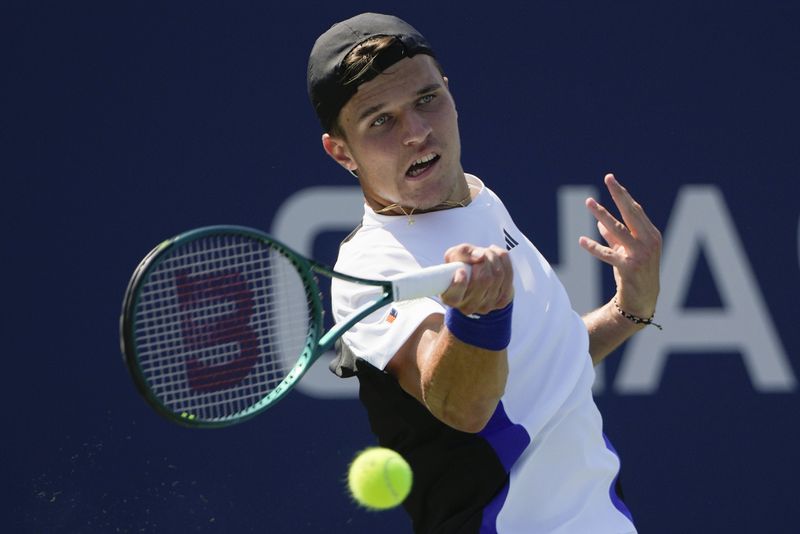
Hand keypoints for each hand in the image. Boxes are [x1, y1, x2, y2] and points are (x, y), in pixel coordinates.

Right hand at [440, 244, 513, 315]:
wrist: (479, 274)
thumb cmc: (462, 265)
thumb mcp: (455, 255)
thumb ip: (462, 253)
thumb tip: (480, 256)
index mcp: (450, 298)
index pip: (454, 296)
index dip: (459, 283)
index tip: (461, 271)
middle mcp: (467, 306)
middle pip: (483, 280)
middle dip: (485, 259)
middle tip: (481, 252)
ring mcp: (486, 306)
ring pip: (498, 276)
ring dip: (494, 258)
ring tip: (488, 252)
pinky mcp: (501, 302)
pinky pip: (508, 276)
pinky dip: (504, 261)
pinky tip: (498, 257)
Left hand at [580, 174, 661, 317]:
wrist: (642, 300)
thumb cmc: (635, 273)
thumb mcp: (627, 251)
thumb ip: (615, 237)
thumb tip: (600, 222)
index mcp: (651, 235)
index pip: (635, 210)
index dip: (623, 195)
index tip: (611, 180)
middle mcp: (649, 242)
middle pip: (631, 213)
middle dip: (619, 195)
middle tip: (608, 179)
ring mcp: (640, 255)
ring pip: (619, 230)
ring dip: (602, 215)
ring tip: (589, 202)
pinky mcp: (628, 268)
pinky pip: (608, 255)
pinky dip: (594, 247)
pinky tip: (581, 241)